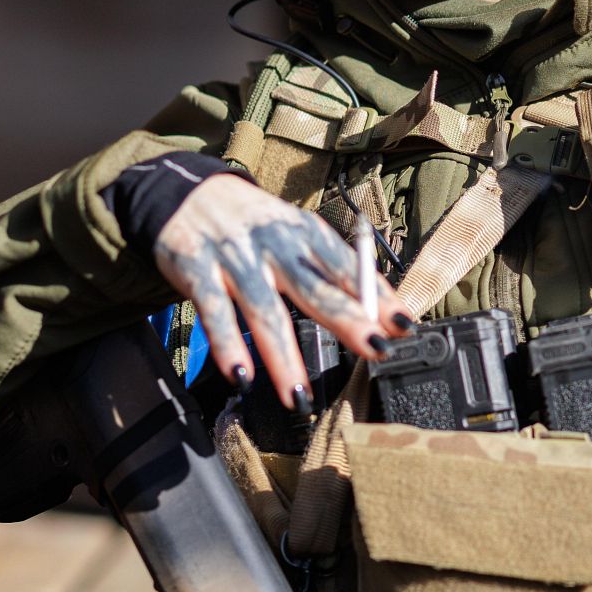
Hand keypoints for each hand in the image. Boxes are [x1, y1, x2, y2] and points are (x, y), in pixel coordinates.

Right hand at [153, 173, 411, 410]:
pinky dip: (228, 346)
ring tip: (300, 397)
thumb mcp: (298, 236)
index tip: (403, 325)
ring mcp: (236, 257)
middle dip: (348, 320)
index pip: (349, 267)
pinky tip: (242, 376)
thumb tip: (384, 315)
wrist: (187, 194)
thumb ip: (334, 272)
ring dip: (283, 358)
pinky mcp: (196, 270)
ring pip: (265, 310)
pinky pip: (214, 313)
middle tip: (375, 349)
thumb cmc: (257, 225)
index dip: (379, 295)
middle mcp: (276, 244)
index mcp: (307, 233)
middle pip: (316, 287)